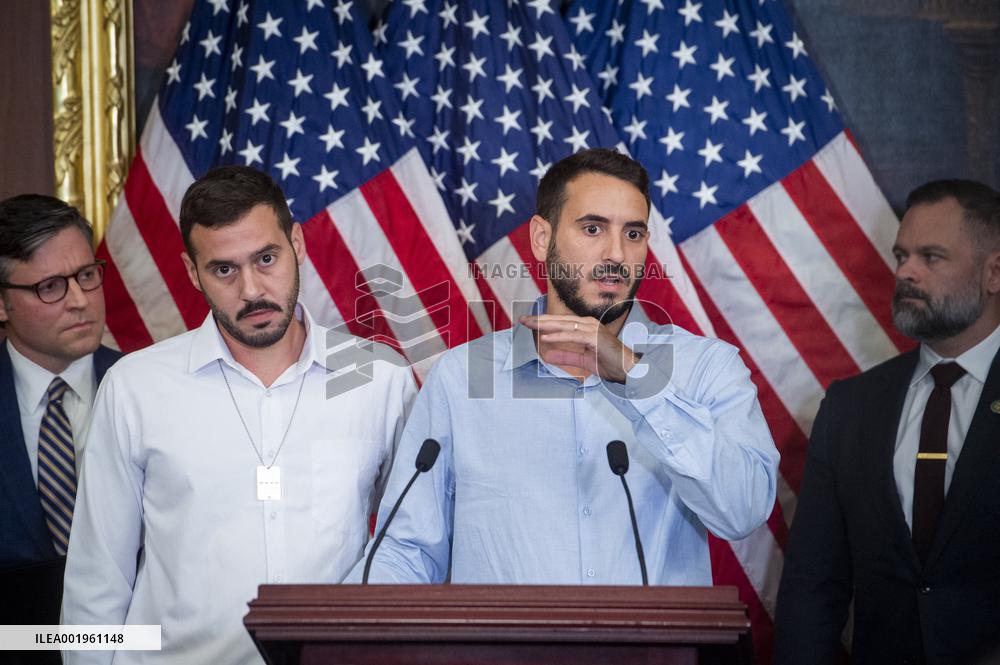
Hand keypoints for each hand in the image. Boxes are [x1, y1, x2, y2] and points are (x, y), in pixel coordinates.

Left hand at [519, 314, 640, 383]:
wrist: (628, 369)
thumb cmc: (609, 363)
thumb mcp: (582, 360)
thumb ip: (566, 356)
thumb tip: (546, 355)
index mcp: (585, 327)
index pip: (560, 323)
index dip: (543, 322)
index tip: (527, 322)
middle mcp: (587, 324)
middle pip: (559, 320)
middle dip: (539, 319)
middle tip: (522, 319)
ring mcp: (591, 329)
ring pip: (564, 324)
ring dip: (545, 324)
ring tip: (529, 324)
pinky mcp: (594, 337)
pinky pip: (572, 336)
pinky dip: (558, 336)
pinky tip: (545, 337)